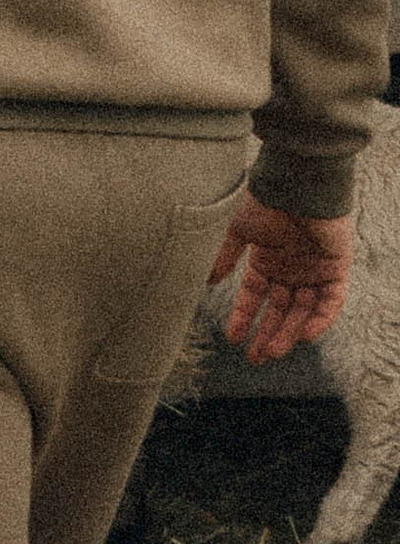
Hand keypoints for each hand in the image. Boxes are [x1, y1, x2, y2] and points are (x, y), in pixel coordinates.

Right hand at [210, 191, 352, 365]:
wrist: (297, 184)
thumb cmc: (265, 201)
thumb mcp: (237, 231)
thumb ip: (224, 257)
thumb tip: (206, 282)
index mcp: (266, 260)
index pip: (255, 297)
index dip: (244, 318)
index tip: (234, 339)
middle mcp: (290, 269)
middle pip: (280, 310)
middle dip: (268, 334)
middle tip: (257, 359)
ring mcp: (314, 270)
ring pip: (304, 310)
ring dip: (289, 332)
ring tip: (273, 352)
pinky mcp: (336, 268)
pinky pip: (332, 301)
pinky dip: (321, 319)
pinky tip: (304, 335)